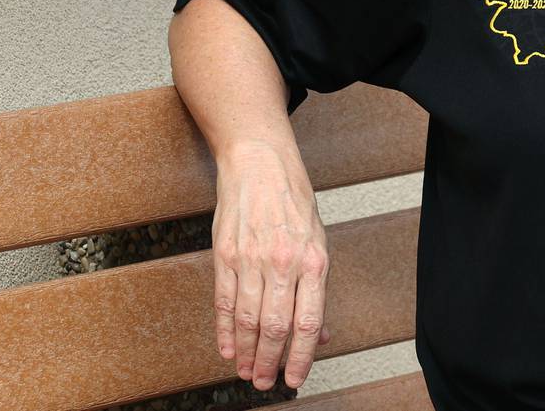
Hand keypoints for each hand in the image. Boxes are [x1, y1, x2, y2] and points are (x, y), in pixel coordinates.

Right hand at [211, 141, 331, 389]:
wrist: (260, 162)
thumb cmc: (293, 200)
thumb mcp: (318, 239)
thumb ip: (317, 287)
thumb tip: (321, 332)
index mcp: (313, 259)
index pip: (308, 322)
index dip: (301, 356)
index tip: (295, 378)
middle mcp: (283, 261)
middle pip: (275, 326)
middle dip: (269, 361)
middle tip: (264, 382)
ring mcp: (252, 259)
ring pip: (247, 319)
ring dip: (246, 352)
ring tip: (246, 372)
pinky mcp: (226, 254)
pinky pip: (224, 301)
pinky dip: (224, 330)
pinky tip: (227, 348)